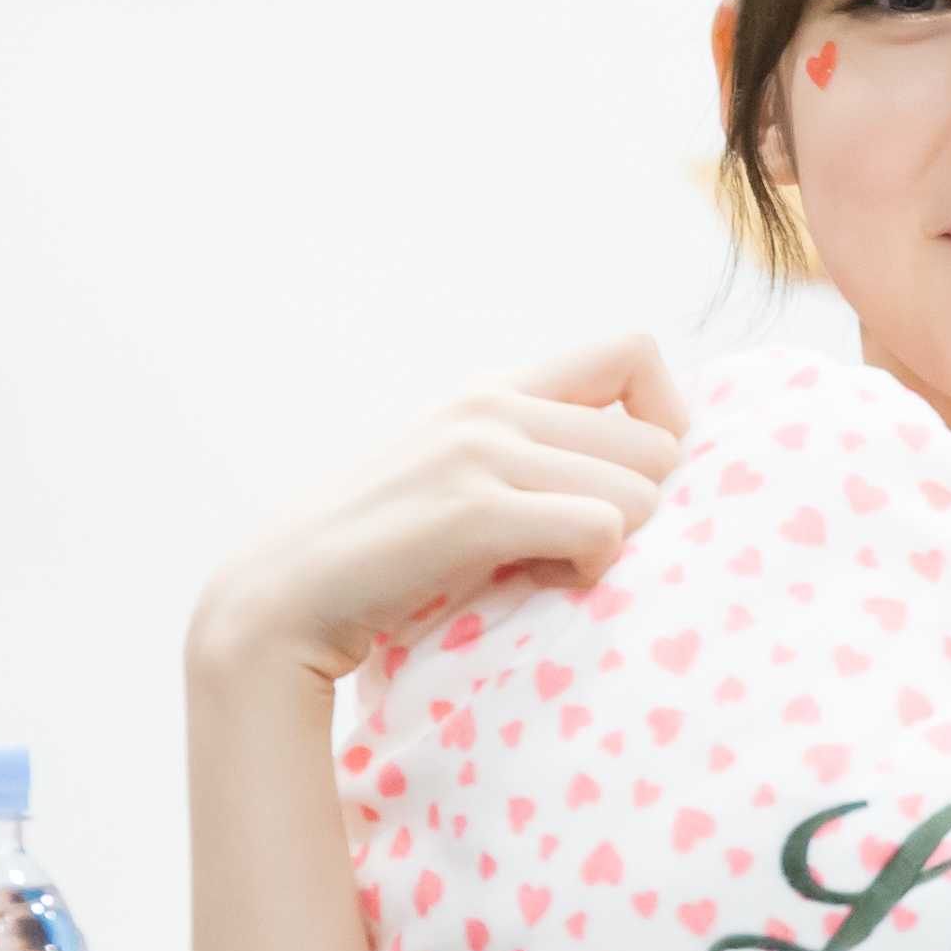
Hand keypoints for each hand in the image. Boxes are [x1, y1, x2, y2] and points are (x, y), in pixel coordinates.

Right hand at [192, 333, 690, 687]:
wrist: (287, 595)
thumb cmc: (388, 555)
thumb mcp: (462, 477)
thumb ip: (533, 456)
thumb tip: (647, 472)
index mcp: (495, 390)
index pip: (635, 355)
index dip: (663, 423)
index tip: (632, 485)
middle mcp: (492, 407)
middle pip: (658, 445)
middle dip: (640, 511)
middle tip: (576, 551)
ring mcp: (481, 454)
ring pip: (641, 492)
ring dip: (615, 548)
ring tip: (548, 569)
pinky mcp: (473, 512)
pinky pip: (602, 528)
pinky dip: (591, 570)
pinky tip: (540, 584)